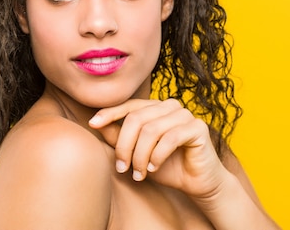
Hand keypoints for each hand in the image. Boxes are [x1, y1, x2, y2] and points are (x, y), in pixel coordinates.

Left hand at [88, 98, 230, 199]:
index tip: (93, 124)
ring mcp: (185, 114)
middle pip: (136, 118)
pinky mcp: (197, 127)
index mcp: (154, 107)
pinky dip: (158, 156)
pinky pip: (170, 138)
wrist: (196, 183)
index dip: (110, 113)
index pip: (129, 106)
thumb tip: (95, 123)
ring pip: (151, 130)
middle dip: (125, 146)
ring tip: (138, 173)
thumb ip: (118, 137)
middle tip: (122, 168)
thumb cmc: (165, 166)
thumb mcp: (136, 152)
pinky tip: (154, 168)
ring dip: (140, 155)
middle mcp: (169, 106)